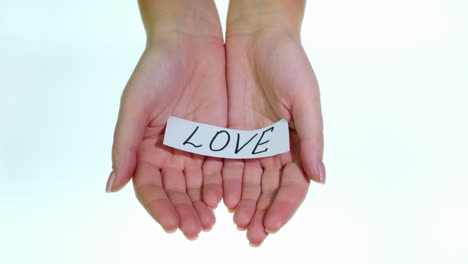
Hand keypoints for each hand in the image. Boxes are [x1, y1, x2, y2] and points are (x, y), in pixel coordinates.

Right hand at [107, 0, 225, 238]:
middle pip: (176, 191)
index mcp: (145, 148)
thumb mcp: (136, 105)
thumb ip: (125, 145)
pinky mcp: (218, 138)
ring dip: (203, 204)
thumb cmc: (156, 70)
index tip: (170, 225)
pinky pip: (221, 166)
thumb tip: (112, 185)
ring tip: (211, 221)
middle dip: (184, 212)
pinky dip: (222, 184)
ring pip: (199, 184)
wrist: (189, 43)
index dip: (159, 208)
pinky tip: (226, 198)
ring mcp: (195, 147)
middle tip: (195, 230)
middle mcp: (170, 152)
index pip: (150, 187)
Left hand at [223, 1, 324, 244]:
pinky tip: (220, 198)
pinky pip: (227, 162)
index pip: (294, 183)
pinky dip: (225, 182)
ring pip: (248, 180)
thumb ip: (311, 139)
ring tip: (236, 222)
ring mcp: (251, 141)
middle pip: (269, 188)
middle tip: (252, 235)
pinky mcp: (230, 132)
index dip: (284, 205)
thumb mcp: (305, 99)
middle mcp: (275, 146)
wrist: (258, 36)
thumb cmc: (289, 62)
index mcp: (297, 141)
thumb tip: (321, 178)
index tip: (272, 224)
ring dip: (243, 202)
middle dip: (262, 211)